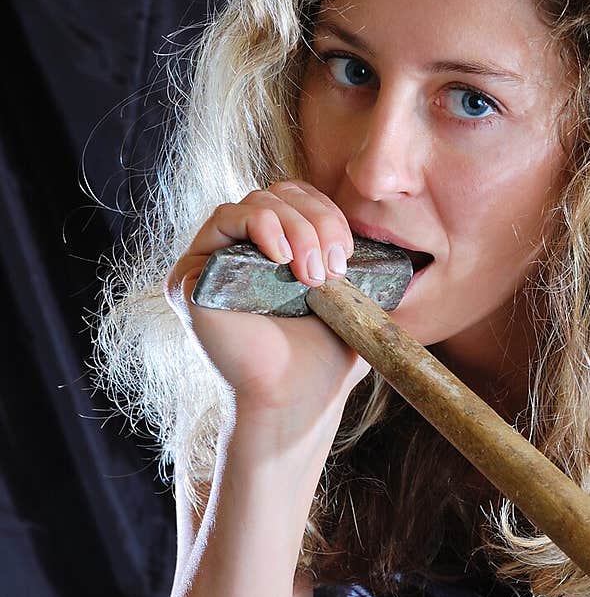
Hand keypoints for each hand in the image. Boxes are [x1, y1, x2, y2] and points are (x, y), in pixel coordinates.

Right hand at [164, 181, 370, 418]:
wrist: (298, 401)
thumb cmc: (323, 363)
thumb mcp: (352, 303)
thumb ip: (360, 268)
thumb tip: (390, 248)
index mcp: (271, 255)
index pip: (295, 199)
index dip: (325, 212)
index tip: (347, 254)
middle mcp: (236, 254)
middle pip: (276, 195)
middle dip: (315, 222)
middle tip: (333, 269)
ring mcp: (211, 263)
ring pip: (254, 203)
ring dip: (295, 229)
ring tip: (312, 275)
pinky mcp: (191, 276)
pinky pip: (222, 218)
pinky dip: (259, 226)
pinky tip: (282, 260)